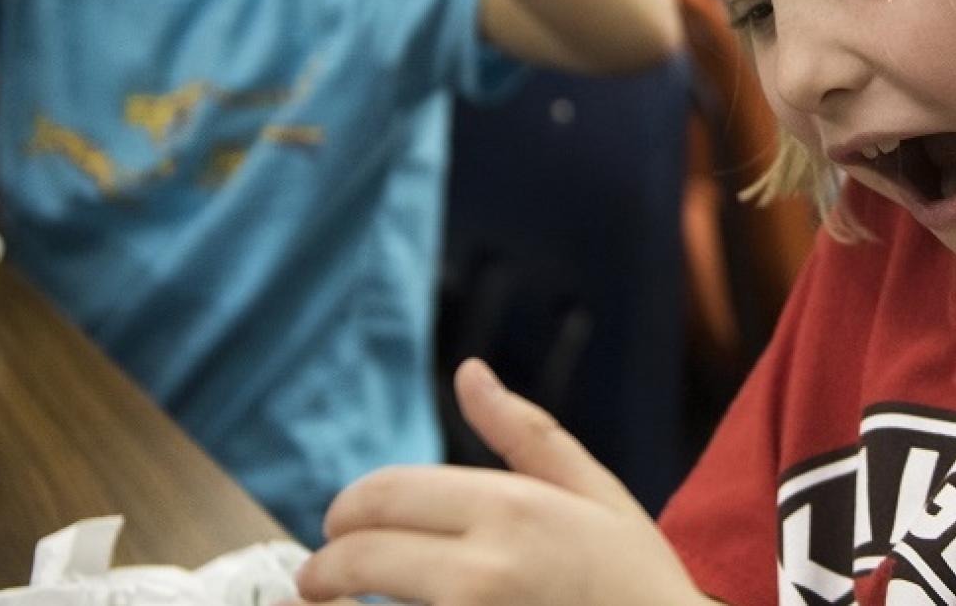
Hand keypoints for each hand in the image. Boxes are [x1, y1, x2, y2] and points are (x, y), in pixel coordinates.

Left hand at [294, 359, 715, 604]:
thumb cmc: (637, 582)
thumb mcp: (597, 495)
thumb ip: (526, 434)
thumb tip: (469, 372)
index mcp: (512, 510)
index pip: (383, 495)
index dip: (345, 513)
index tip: (338, 530)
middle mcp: (483, 571)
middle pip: (358, 558)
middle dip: (324, 570)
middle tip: (318, 582)